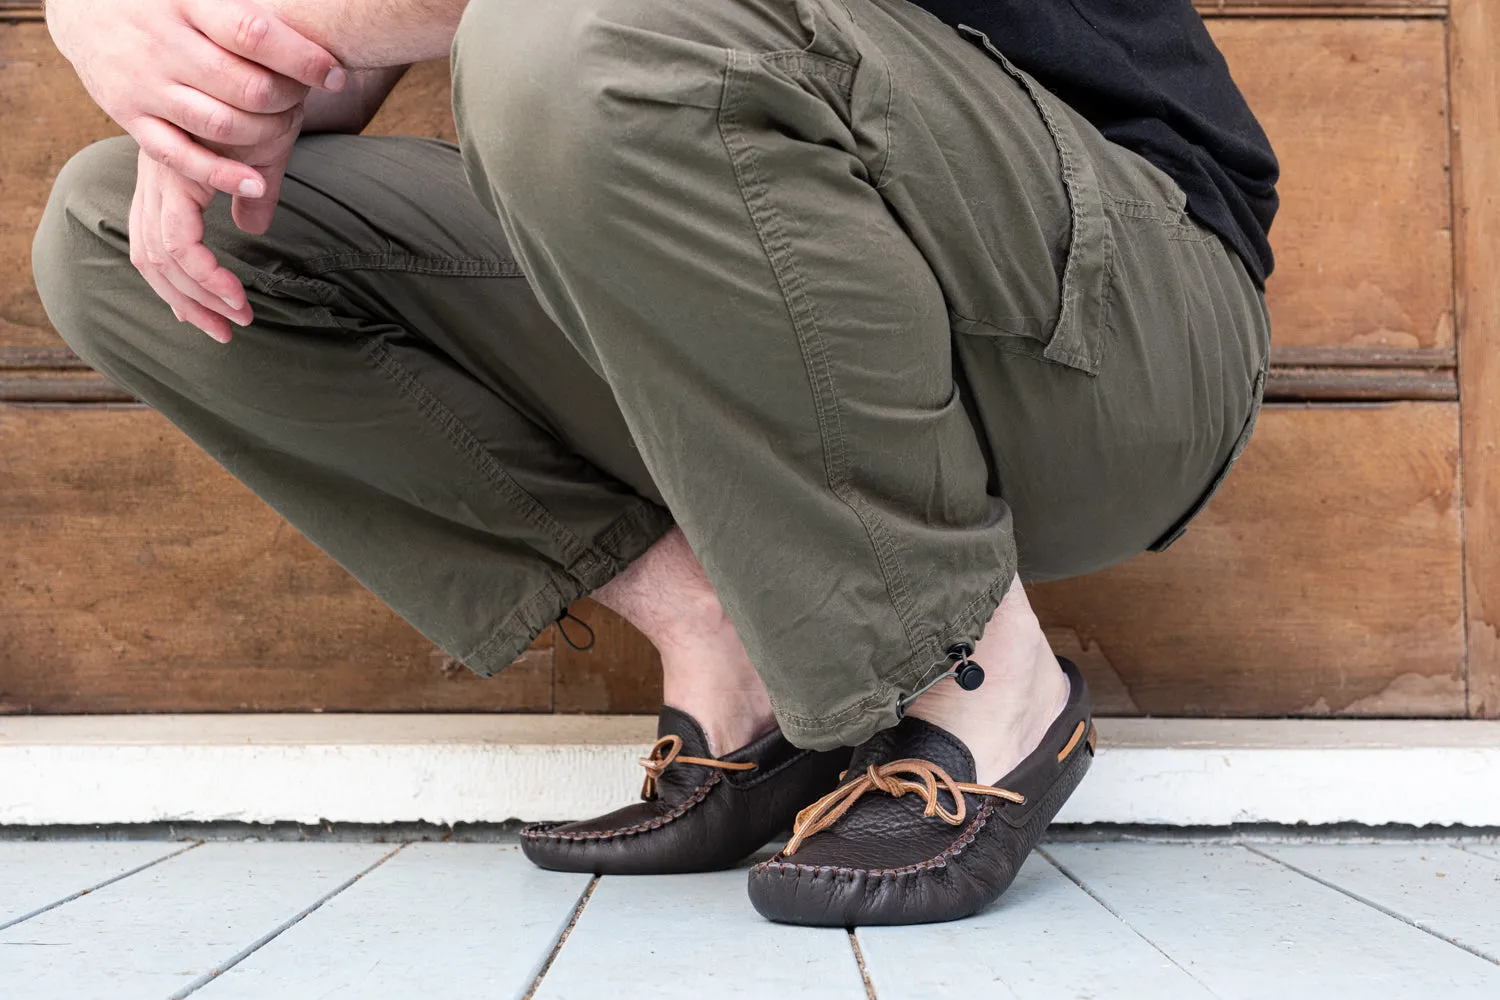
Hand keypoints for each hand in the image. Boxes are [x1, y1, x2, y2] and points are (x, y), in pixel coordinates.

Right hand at [48, 0, 342, 197]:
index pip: (254, 32)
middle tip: (304, 99)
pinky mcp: (130, 116)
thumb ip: (253, 11)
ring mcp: (144, 82)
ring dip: (266, 134)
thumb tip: (311, 24)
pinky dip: (221, 175)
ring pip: (218, 123)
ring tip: (286, 127)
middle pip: (245, 86)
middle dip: (287, 100)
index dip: (301, 58)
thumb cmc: (170, 0)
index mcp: (188, 2)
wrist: (84, 3)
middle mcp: (163, 42)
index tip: (334, 74)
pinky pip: (179, 155)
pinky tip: (256, 184)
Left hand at [129, 113, 302, 342]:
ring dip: (200, 296)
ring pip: (163, 257)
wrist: (279, 67)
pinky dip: (208, 273)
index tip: (219, 315)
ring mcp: (164, 175)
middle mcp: (157, 177)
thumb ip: (256, 195)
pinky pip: (181, 241)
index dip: (182, 287)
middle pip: (150, 258)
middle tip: (224, 332)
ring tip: (239, 316)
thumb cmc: (275, 103)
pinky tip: (240, 289)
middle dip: (186, 303)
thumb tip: (254, 225)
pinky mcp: (181, 176)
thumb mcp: (265, 158)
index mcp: (169, 174)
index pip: (156, 243)